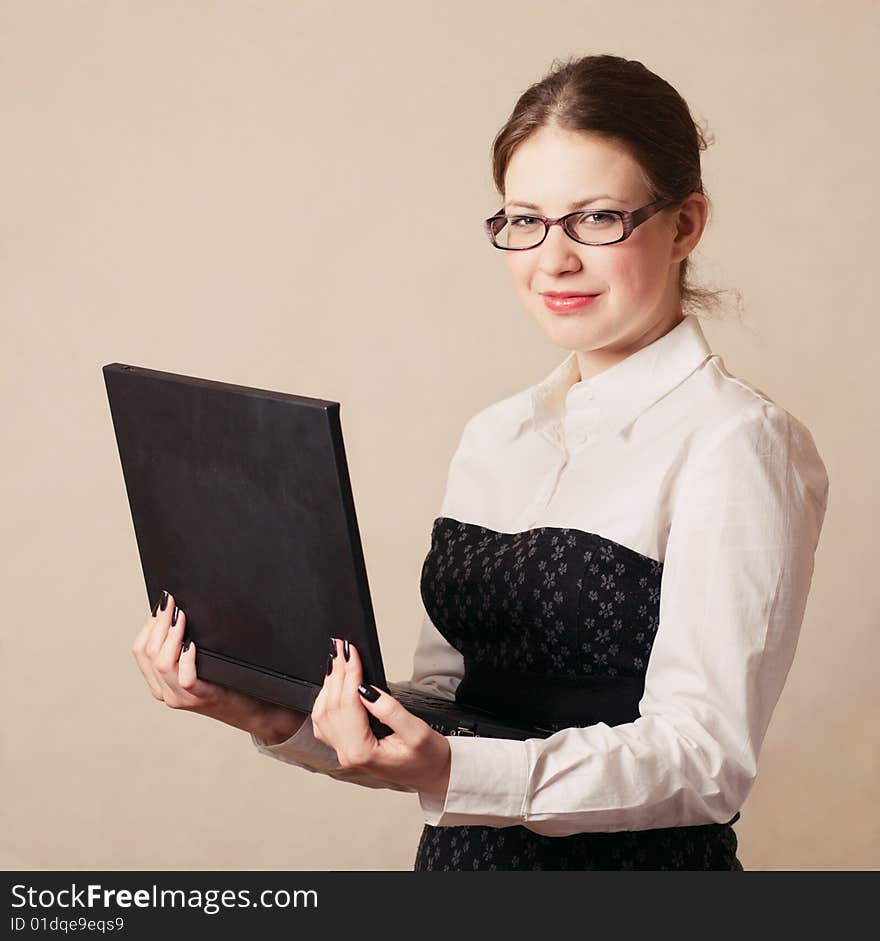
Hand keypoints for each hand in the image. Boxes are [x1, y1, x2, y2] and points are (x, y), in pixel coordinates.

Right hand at [131, 589, 304, 740]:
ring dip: (170, 634)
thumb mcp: (196, 663)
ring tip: (180, 616)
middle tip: (171, 603)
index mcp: (159, 682)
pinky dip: (186, 656)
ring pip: (162, 663)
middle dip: (159, 623)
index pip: (140, 651)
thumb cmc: (225, 680)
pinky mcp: (201, 697)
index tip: (162, 604)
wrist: (249, 709)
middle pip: (148, 653)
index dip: (149, 624)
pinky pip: (185, 677)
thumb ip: (181, 646)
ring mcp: (182, 697)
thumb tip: (176, 611)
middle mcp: (166, 692)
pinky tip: (192, 643)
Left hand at [311, 638, 450, 799]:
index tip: (351, 652)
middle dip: (336, 673)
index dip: (349, 674)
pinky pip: (326, 722)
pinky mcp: (347, 748)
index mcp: (362, 751)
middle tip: (340, 647)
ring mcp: (344, 752)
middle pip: (332, 706)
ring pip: (323, 714)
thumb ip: (390, 711)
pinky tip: (332, 685)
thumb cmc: (428, 758)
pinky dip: (325, 699)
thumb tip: (366, 690)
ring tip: (336, 660)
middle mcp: (347, 754)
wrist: (433, 775)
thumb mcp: (417, 732)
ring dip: (329, 684)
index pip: (348, 704)